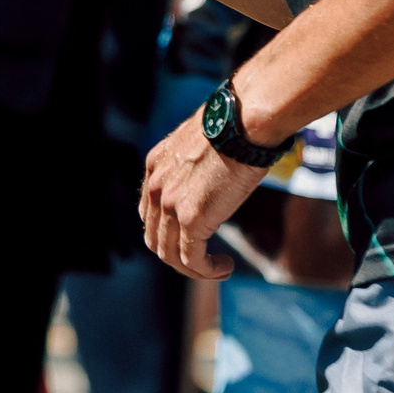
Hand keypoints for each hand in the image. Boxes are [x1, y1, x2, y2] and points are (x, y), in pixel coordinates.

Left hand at [139, 106, 269, 279]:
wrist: (244, 121)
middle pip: (155, 238)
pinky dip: (206, 271)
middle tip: (203, 259)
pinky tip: (224, 268)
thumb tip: (213, 173)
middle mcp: (156, 185)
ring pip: (170, 254)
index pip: (150, 212)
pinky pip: (191, 260)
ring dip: (192, 269)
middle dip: (177, 254)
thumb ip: (196, 163)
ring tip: (215, 268)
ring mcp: (170, 203)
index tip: (190, 238)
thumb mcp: (202, 143)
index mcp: (155, 164)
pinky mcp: (191, 218)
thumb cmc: (234, 126)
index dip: (168, 232)